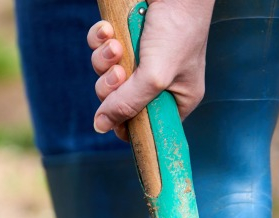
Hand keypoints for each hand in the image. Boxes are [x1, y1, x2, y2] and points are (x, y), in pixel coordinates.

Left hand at [87, 0, 213, 139]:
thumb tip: (100, 126)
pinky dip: (100, 40)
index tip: (113, 117)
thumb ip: (128, 103)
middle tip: (120, 74)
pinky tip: (108, 30)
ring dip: (104, 60)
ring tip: (116, 46)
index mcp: (176, 98)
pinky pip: (99, 48)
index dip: (124, 123)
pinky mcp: (123, 37)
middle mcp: (157, 82)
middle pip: (117, 102)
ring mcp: (138, 59)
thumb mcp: (156, 76)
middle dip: (111, 87)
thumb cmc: (178, 30)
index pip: (144, 125)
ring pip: (104, 74)